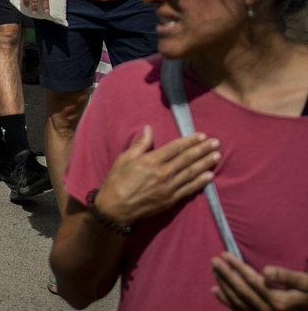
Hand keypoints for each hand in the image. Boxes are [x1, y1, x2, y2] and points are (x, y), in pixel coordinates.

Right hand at [94, 125, 219, 227]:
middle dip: (202, 150)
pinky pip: (189, 189)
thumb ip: (140, 144)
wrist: (117, 206)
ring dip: (206, 163)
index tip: (202, 135)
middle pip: (187, 159)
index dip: (189, 140)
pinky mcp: (172, 199)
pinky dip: (201, 182)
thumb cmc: (118, 179)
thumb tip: (149, 128)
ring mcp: (169, 187)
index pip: (175, 147)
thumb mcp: (125, 158)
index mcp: (151, 160)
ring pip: (191, 173)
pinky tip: (210, 176)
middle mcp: (163, 172)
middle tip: (216, 143)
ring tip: (217, 156)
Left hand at [213, 256, 307, 309]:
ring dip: (224, 286)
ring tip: (214, 272)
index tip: (225, 254)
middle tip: (213, 261)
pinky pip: (241, 310)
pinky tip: (216, 291)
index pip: (252, 281)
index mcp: (279, 301)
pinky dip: (227, 301)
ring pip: (238, 302)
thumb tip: (266, 271)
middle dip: (226, 275)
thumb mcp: (305, 282)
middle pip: (242, 291)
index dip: (238, 267)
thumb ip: (286, 276)